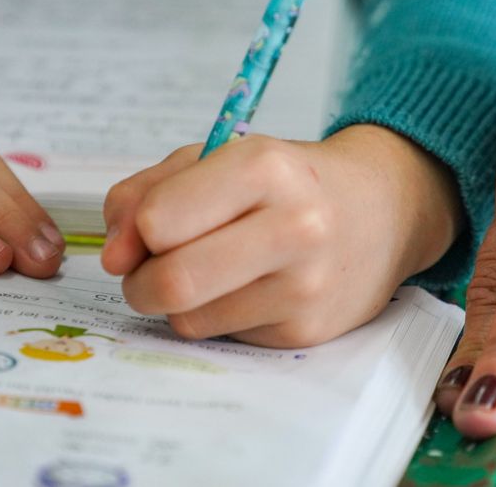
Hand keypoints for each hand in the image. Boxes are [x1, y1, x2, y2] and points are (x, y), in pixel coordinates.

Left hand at [100, 125, 462, 346]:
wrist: (381, 211)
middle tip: (147, 271)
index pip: (160, 221)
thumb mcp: (216, 159)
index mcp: (264, 167)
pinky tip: (246, 290)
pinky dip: (216, 317)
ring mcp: (306, 284)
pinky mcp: (308, 331)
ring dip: (175, 304)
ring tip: (204, 273)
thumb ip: (146, 193)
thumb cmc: (284, 182)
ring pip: (190, 318)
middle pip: (172, 281)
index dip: (135, 233)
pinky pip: (222, 337)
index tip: (145, 232)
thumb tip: (114, 257)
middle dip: (140, 282)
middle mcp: (294, 225)